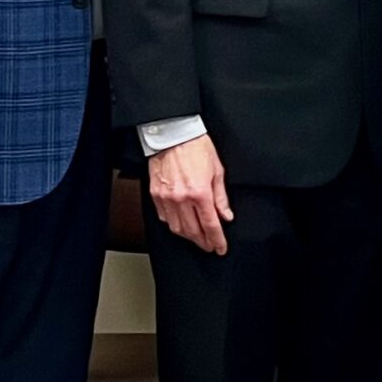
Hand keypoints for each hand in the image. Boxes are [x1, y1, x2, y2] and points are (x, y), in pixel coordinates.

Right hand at [149, 134, 233, 254]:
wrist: (173, 133)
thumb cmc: (196, 146)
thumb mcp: (217, 171)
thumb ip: (221, 197)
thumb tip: (226, 215)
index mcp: (200, 192)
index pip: (210, 225)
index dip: (217, 240)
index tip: (220, 247)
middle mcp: (182, 198)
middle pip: (193, 231)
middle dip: (203, 242)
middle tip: (210, 245)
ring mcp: (166, 198)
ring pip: (177, 228)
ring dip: (189, 236)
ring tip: (197, 237)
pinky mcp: (156, 194)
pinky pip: (164, 218)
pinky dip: (174, 224)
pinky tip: (181, 224)